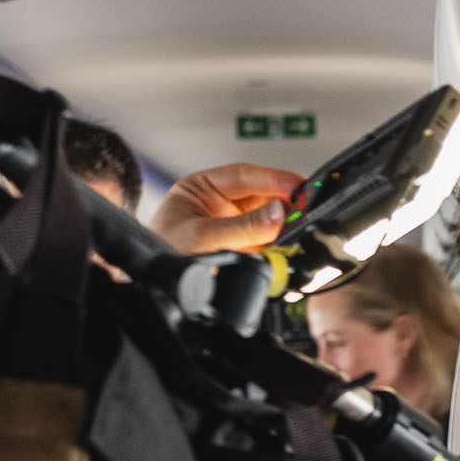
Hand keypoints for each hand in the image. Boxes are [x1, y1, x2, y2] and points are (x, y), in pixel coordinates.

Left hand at [150, 163, 303, 254]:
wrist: (151, 283)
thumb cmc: (162, 253)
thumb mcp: (201, 237)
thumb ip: (240, 227)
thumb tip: (277, 214)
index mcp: (204, 188)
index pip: (245, 176)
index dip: (275, 179)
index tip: (299, 186)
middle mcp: (222, 205)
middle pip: (264, 197)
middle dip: (287, 203)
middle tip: (308, 209)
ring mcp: (235, 228)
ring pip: (271, 220)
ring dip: (288, 226)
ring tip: (302, 231)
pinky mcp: (246, 251)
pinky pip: (271, 245)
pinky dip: (284, 247)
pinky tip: (292, 247)